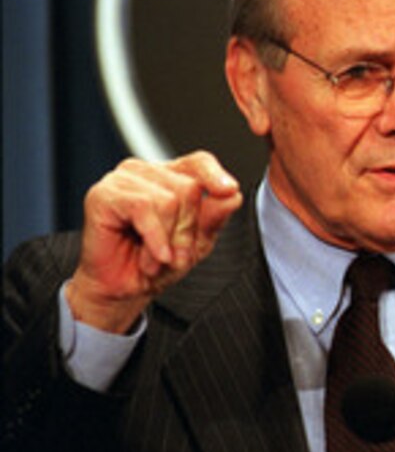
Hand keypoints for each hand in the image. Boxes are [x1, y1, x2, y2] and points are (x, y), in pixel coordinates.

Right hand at [66, 151, 243, 332]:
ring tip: (158, 258)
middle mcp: (147, 172)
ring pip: (169, 200)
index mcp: (171, 177)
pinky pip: (143, 208)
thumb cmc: (157, 263)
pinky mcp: (103, 194)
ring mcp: (123, 180)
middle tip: (175, 254)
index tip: (229, 190)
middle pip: (188, 188)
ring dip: (168, 239)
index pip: (199, 162)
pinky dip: (154, 238)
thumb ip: (214, 217)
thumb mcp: (197, 242)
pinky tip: (153, 258)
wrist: (124, 290)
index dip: (214, 175)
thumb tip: (233, 197)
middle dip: (187, 229)